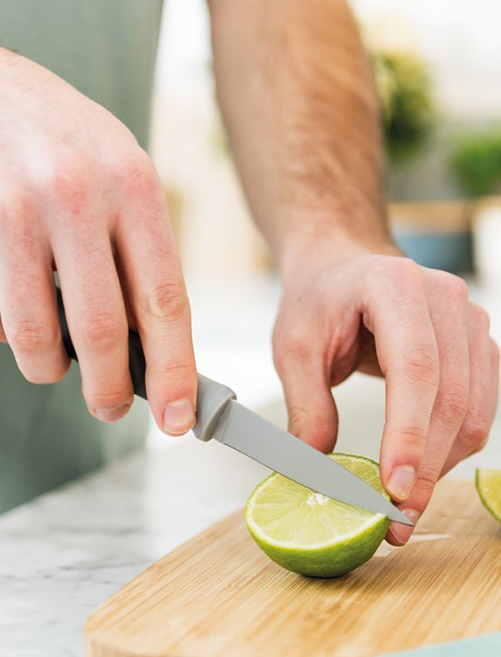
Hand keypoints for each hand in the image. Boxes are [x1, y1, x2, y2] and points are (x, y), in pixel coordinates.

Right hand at [0, 50, 196, 434]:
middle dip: (109, 389)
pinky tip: (24, 312)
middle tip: (111, 409)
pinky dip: (11, 332)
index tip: (178, 418)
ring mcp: (17, 208)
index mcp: (136, 189)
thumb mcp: (130, 185)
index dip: (174, 370)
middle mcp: (79, 195)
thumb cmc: (78, 148)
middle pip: (103, 327)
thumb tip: (154, 348)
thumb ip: (143, 258)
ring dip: (50, 367)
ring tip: (59, 363)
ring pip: (35, 332)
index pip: (164, 300)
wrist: (1, 90)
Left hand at [273, 241, 499, 544]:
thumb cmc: (320, 301)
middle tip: (397, 522)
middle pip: (450, 398)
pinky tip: (423, 469)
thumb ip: (306, 406)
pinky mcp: (481, 345)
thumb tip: (317, 472)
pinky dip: (453, 448)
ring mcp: (472, 321)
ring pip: (472, 411)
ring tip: (406, 507)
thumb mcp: (294, 346)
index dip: (409, 434)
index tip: (395, 491)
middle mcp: (448, 298)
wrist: (348, 267)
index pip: (416, 369)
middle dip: (425, 467)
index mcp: (396, 286)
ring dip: (442, 466)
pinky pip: (479, 408)